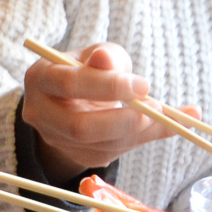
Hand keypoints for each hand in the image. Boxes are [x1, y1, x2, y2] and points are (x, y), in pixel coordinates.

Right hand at [22, 43, 186, 181]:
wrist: (76, 98)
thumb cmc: (89, 69)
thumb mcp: (98, 54)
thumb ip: (106, 57)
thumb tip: (106, 60)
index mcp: (40, 79)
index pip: (70, 84)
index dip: (108, 86)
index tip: (144, 85)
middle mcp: (40, 114)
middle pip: (80, 127)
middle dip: (123, 120)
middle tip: (157, 108)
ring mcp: (57, 140)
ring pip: (100, 145)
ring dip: (140, 132)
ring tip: (171, 117)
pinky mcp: (78, 156)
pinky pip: (114, 153)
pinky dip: (144, 139)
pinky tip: (169, 126)